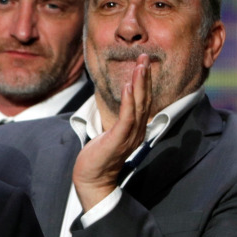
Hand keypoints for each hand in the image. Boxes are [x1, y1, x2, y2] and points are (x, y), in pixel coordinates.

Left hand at [72, 54, 151, 209]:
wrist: (92, 179)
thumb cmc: (99, 156)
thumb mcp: (112, 133)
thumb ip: (120, 120)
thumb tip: (120, 107)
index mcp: (136, 128)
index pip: (143, 101)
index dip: (144, 82)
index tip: (143, 63)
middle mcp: (137, 131)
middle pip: (144, 99)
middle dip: (145, 77)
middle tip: (144, 57)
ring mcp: (130, 136)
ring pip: (138, 105)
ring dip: (140, 84)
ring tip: (140, 65)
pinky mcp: (119, 140)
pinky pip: (127, 118)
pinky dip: (129, 101)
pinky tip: (129, 87)